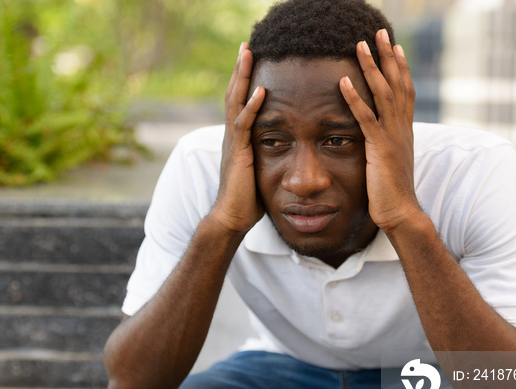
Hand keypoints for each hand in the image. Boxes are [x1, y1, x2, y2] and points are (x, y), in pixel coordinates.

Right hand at [210, 43, 265, 235]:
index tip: (251, 58)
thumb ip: (266, 153)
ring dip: (242, 77)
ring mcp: (233, 143)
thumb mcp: (259, 169)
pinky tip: (261, 91)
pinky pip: (244, 125)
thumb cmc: (248, 197)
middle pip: (235, 94)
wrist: (233, 217)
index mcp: (238, 137)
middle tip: (247, 44)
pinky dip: (251, 106)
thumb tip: (282, 147)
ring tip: (248, 54)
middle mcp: (232, 135)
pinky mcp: (238, 154)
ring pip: (236, 102)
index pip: (240, 101)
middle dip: (241, 69)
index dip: (245, 79)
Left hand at [340, 29, 421, 232]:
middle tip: (378, 32)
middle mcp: (402, 128)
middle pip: (397, 83)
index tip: (392, 45)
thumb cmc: (390, 191)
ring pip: (383, 93)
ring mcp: (393, 136)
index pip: (404, 90)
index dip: (399, 66)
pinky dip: (355, 98)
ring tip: (360, 45)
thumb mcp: (388, 161)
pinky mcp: (379, 148)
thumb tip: (376, 137)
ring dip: (371, 67)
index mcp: (404, 129)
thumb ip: (383, 144)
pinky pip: (366, 118)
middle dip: (387, 56)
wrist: (401, 212)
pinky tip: (344, 82)